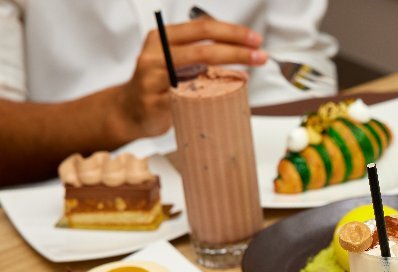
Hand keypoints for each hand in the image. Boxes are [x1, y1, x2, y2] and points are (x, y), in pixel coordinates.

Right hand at [112, 19, 267, 138]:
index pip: (202, 28)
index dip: (232, 32)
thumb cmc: (157, 82)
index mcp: (162, 38)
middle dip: (237, 52)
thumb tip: (240, 49)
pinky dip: (211, 97)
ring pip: (197, 75)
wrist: (129, 109)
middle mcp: (155, 55)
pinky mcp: (156, 104)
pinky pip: (189, 100)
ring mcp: (153, 80)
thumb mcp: (174, 57)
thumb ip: (199, 50)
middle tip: (260, 56)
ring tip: (248, 76)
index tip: (254, 39)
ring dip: (229, 75)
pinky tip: (226, 96)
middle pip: (203, 50)